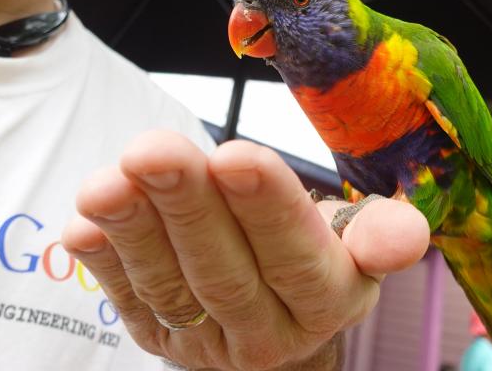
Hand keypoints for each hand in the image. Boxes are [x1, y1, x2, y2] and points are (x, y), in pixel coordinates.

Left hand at [62, 130, 430, 369]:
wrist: (276, 318)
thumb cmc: (316, 254)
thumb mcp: (356, 244)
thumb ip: (377, 233)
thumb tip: (408, 232)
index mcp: (326, 301)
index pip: (297, 257)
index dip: (266, 208)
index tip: (235, 154)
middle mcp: (267, 332)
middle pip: (225, 271)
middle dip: (187, 207)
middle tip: (154, 150)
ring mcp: (207, 341)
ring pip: (170, 285)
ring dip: (133, 231)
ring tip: (105, 182)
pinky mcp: (161, 337)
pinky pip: (129, 302)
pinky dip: (104, 264)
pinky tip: (83, 226)